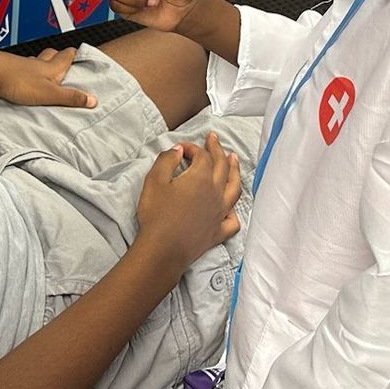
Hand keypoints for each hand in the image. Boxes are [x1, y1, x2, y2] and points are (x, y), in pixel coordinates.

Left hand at [0, 48, 94, 108]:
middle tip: (63, 63)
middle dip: (58, 57)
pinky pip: (21, 69)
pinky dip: (26, 72)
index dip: (74, 53)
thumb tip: (92, 100)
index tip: (80, 54)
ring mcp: (22, 65)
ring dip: (41, 64)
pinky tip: (24, 81)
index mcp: (51, 66)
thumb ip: (70, 97)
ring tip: (44, 73)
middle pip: (51, 54)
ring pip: (35, 61)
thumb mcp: (49, 93)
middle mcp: (37, 62)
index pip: (67, 55)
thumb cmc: (19, 81)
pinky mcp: (9, 70)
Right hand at [135, 131, 240, 270]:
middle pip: (222, 166)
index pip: (202, 155)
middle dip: (218, 149)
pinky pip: (233, 220)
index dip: (193, 147)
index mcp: (201, 178)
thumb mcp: (154, 181)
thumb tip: (179, 150)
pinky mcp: (218, 232)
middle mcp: (216, 193)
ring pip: (234, 188)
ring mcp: (220, 213)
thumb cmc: (156, 214)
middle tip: (214, 138)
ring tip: (234, 160)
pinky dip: (233, 212)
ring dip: (235, 171)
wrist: (163, 250)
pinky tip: (230, 208)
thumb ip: (167, 160)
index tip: (181, 148)